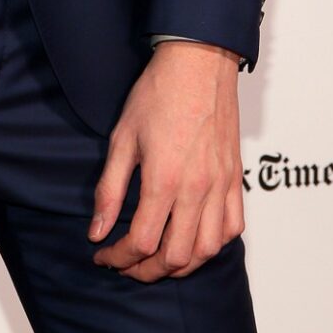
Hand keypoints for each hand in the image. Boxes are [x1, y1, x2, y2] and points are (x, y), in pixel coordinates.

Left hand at [88, 40, 243, 281]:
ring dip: (181, 264)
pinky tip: (195, 238)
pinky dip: (214, 244)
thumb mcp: (122, 138)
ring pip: (207, 250)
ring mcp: (221, 185)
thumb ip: (110, 189)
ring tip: (158, 259)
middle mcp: (197, 189)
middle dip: (146, 270)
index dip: (118, 257)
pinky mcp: (235, 178)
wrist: (198, 62)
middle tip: (126, 264)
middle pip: (175, 257)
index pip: (141, 241)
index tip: (102, 254)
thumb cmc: (158, 93)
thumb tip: (97, 230)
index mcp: (164, 179)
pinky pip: (233, 228)